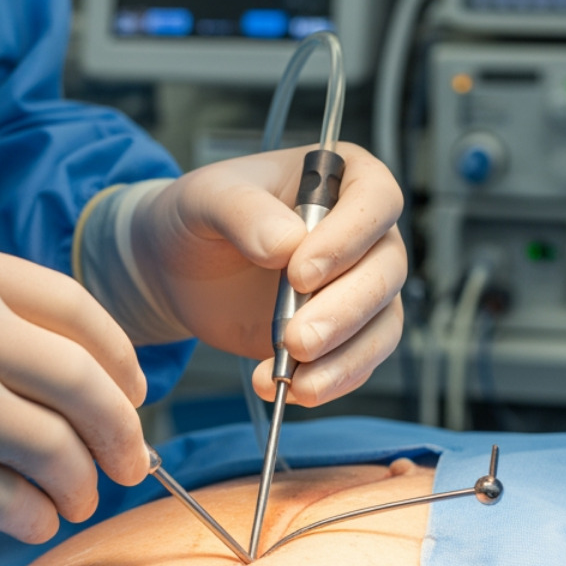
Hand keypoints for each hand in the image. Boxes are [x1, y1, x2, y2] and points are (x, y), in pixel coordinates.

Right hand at [0, 237, 148, 543]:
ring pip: (49, 443)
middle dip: (120, 429)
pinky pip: (3, 497)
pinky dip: (33, 517)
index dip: (118, 357)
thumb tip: (72, 369)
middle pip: (76, 376)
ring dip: (79, 483)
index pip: (68, 304)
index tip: (133, 392)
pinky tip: (29, 520)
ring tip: (75, 498)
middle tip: (131, 461)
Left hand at [130, 142, 404, 405]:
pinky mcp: (344, 334)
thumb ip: (245, 212)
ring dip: (343, 358)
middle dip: (344, 311)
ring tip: (295, 380)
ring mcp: (359, 286)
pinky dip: (329, 380)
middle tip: (297, 339)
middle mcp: (364, 232)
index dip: (348, 239)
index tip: (301, 273)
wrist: (179, 267)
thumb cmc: (201, 215)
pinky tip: (289, 388)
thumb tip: (287, 244)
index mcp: (344, 177)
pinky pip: (358, 361)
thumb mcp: (208, 198)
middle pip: (386, 271)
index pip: (375, 201)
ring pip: (382, 324)